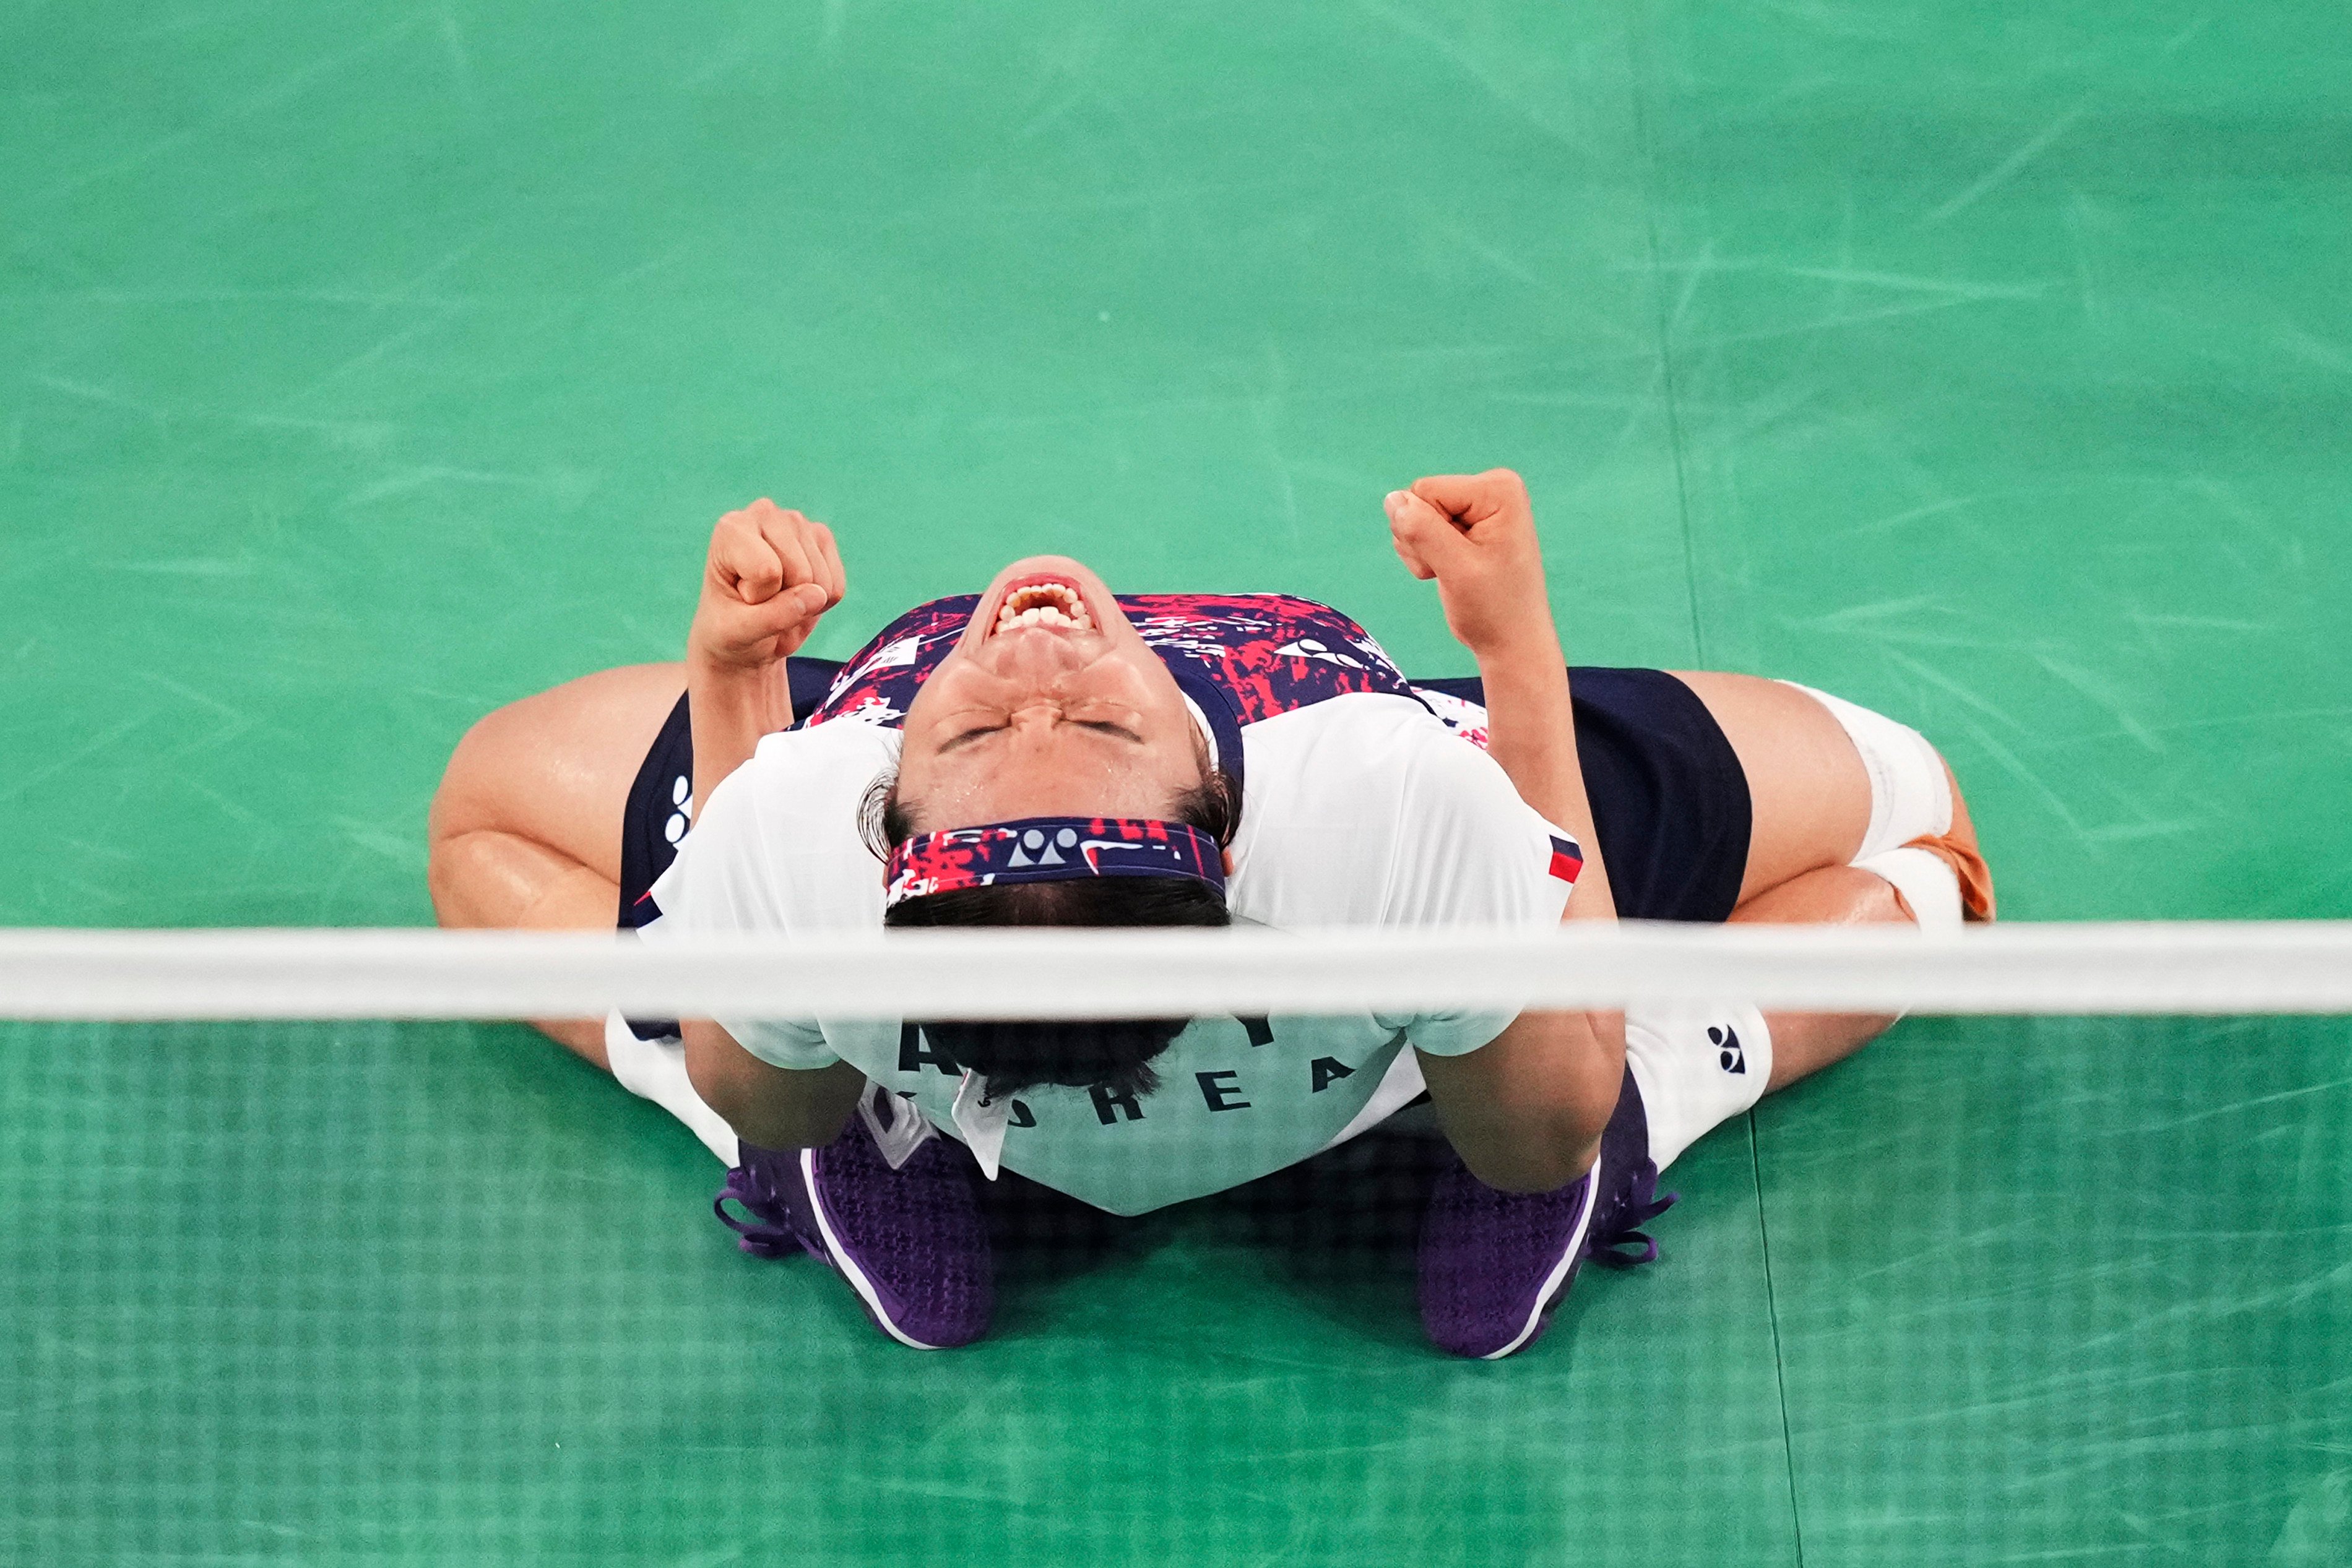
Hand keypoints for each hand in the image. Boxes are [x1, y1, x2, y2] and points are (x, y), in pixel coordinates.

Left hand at [688, 499, 845, 671]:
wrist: (743, 631)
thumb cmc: (730, 627)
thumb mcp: (740, 631)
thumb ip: (775, 616)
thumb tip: (820, 595)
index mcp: (732, 529)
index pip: (768, 571)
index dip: (758, 597)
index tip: (740, 597)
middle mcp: (764, 514)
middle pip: (801, 573)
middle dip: (784, 599)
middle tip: (760, 601)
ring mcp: (796, 522)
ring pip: (821, 581)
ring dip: (803, 603)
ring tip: (776, 599)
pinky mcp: (821, 537)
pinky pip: (836, 586)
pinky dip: (821, 602)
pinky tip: (797, 594)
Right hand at [1384, 469, 1557, 662]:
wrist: (1510, 641)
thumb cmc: (1494, 609)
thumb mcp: (1457, 569)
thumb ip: (1422, 530)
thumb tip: (1393, 498)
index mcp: (1498, 489)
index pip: (1425, 490)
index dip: (1427, 530)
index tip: (1456, 561)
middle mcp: (1490, 488)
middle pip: (1419, 499)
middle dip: (1423, 540)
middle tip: (1453, 570)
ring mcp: (1476, 505)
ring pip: (1414, 516)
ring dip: (1422, 551)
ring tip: (1454, 573)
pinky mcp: (1464, 524)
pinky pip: (1419, 528)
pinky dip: (1425, 556)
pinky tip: (1450, 572)